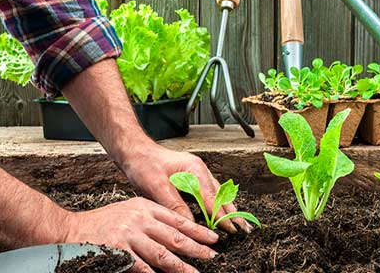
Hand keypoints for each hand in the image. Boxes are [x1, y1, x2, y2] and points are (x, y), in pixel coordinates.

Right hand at [64, 196, 217, 272]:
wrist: (71, 229)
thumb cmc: (104, 222)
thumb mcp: (131, 210)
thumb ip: (152, 219)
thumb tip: (179, 232)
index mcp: (145, 207)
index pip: (178, 219)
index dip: (197, 230)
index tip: (213, 238)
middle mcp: (139, 219)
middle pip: (174, 236)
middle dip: (196, 248)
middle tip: (213, 256)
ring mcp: (129, 236)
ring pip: (162, 253)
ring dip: (181, 266)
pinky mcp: (117, 251)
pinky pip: (141, 267)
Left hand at [122, 141, 252, 233]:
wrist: (135, 151)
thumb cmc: (144, 164)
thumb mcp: (156, 186)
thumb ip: (175, 205)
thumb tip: (190, 223)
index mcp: (194, 169)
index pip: (212, 198)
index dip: (222, 215)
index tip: (232, 229)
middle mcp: (199, 170)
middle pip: (221, 194)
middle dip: (233, 212)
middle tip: (244, 229)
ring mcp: (197, 172)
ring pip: (218, 193)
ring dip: (228, 208)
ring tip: (239, 223)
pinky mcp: (192, 177)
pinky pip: (210, 192)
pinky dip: (218, 203)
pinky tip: (222, 211)